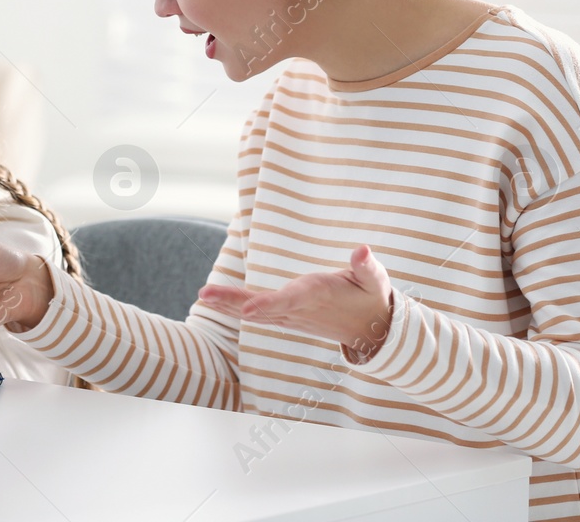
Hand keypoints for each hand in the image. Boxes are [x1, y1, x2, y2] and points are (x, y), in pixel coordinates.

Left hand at [197, 244, 394, 361]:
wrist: (372, 329)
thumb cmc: (371, 296)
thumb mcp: (375, 279)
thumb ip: (367, 265)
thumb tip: (362, 249)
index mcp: (318, 296)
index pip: (289, 301)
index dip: (267, 305)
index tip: (246, 309)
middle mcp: (300, 309)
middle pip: (262, 307)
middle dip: (232, 301)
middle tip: (205, 293)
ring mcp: (292, 317)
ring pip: (255, 312)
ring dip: (227, 304)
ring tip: (204, 295)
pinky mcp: (288, 318)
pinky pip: (258, 314)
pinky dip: (235, 308)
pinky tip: (216, 302)